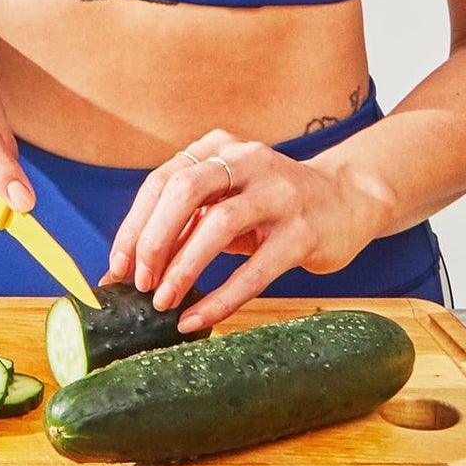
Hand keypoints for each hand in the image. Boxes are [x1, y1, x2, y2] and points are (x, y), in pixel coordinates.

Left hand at [106, 127, 384, 330]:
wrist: (349, 200)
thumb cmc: (271, 207)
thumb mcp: (226, 200)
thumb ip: (185, 223)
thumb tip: (128, 269)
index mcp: (219, 147)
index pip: (162, 181)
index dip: (134, 226)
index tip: (117, 268)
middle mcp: (248, 160)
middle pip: (183, 190)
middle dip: (152, 240)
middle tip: (140, 283)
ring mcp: (279, 193)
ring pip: (218, 224)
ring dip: (182, 267)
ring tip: (163, 301)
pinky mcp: (303, 232)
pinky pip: (254, 270)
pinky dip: (220, 298)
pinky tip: (197, 318)